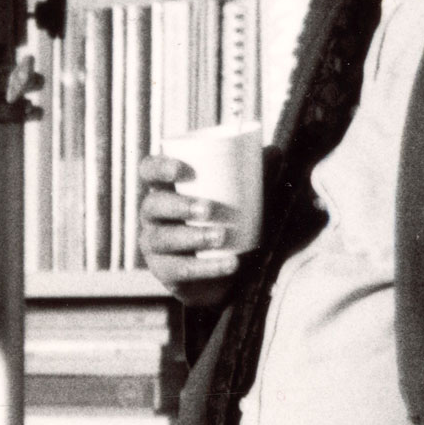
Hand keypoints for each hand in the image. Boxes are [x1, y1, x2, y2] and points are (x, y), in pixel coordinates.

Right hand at [137, 155, 241, 307]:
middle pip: (153, 205)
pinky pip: (180, 270)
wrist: (228, 272)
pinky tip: (231, 264)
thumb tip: (274, 151)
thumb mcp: (242, 199)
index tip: (184, 170)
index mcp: (167, 189)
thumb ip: (255, 176)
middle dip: (179, 205)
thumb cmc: (230, 223)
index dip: (159, 168)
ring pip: (161, 239)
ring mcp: (154, 245)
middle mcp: (153, 216)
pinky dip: (208, 267)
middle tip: (209, 209)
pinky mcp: (165, 272)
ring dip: (192, 236)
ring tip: (222, 236)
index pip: (149, 171)